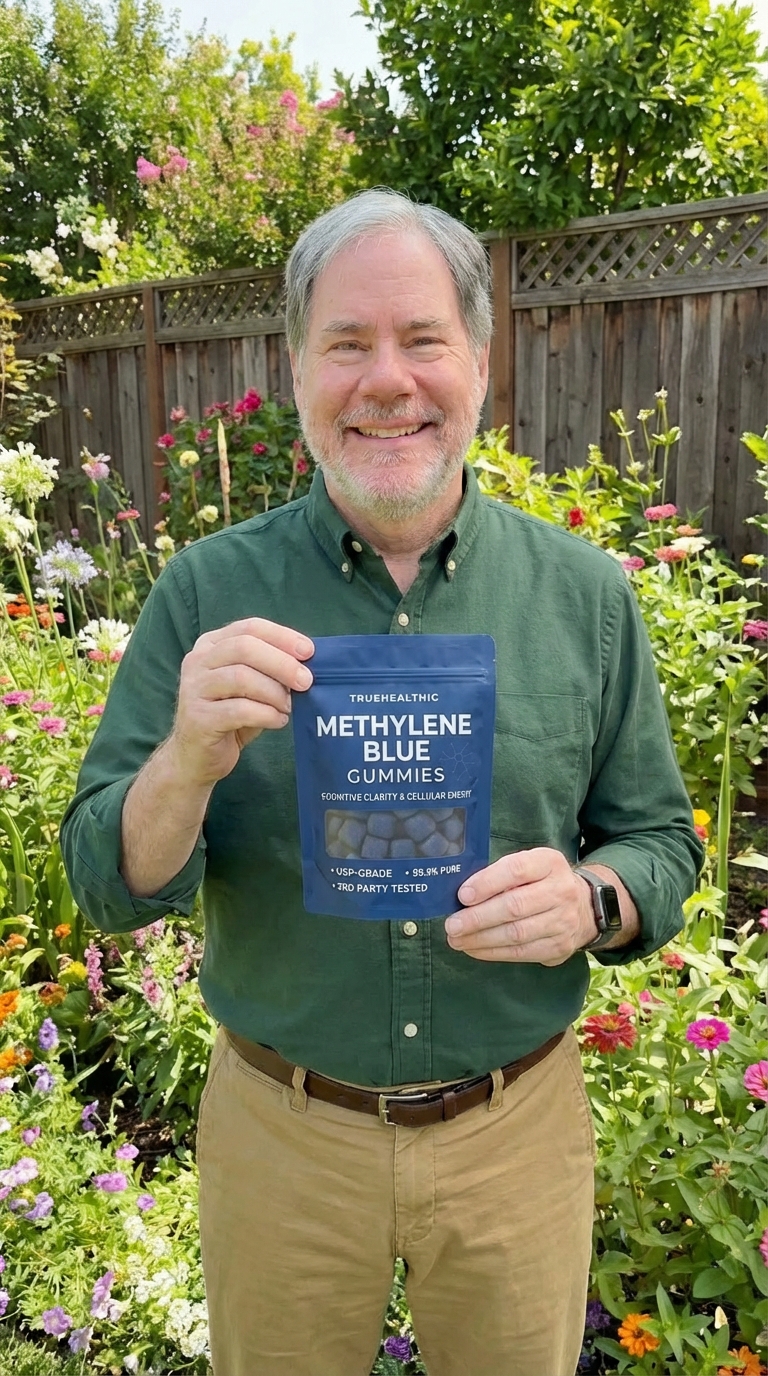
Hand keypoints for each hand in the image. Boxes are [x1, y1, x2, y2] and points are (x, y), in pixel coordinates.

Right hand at [168, 617, 313, 788]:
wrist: (196, 756)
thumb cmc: (229, 716)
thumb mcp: (250, 686)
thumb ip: (270, 670)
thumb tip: (307, 664)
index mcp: (211, 645)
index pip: (249, 628)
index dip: (282, 637)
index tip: (309, 651)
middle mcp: (198, 661)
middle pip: (245, 647)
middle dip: (282, 663)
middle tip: (306, 681)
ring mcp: (194, 688)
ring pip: (241, 677)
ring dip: (274, 692)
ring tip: (289, 706)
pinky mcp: (198, 717)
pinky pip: (239, 710)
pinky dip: (266, 714)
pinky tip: (278, 721)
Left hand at [444, 848, 596, 965]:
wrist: (584, 907)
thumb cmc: (542, 882)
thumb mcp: (530, 865)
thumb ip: (501, 874)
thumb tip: (463, 894)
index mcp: (549, 863)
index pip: (516, 870)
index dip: (487, 883)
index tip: (462, 895)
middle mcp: (561, 891)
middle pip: (514, 906)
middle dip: (478, 918)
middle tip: (452, 925)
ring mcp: (563, 921)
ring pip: (516, 934)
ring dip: (481, 939)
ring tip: (457, 939)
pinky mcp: (559, 947)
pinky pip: (521, 953)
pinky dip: (493, 952)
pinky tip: (474, 949)